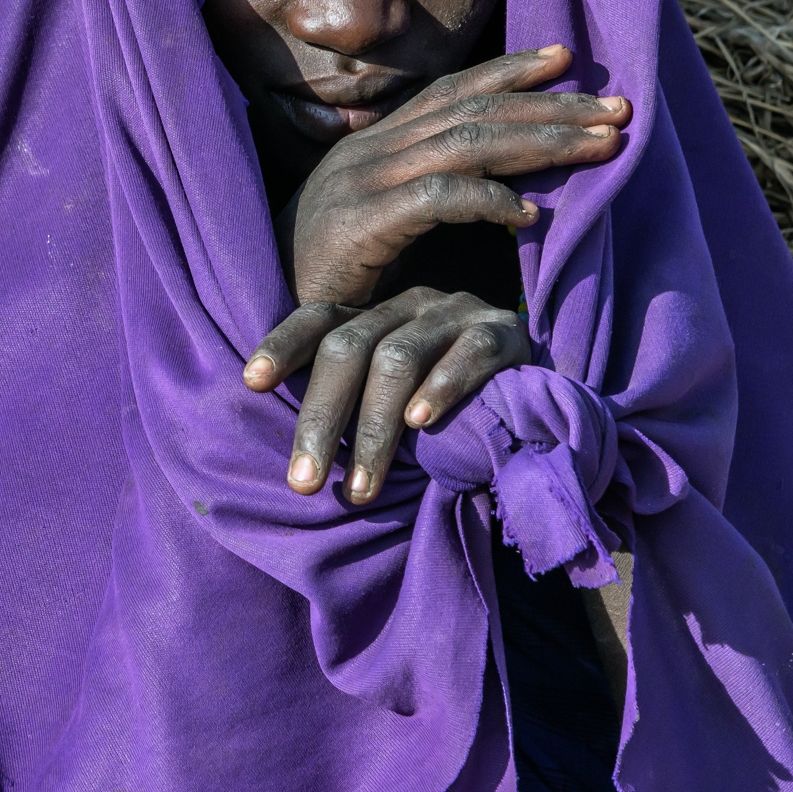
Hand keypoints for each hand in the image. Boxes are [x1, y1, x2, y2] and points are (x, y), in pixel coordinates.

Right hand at [243, 45, 630, 501]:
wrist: (261, 322)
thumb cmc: (328, 285)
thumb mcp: (384, 230)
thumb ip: (427, 202)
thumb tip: (501, 191)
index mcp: (373, 147)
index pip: (450, 91)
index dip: (510, 71)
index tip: (570, 60)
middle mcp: (368, 152)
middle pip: (472, 109)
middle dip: (551, 105)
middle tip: (620, 107)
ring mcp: (360, 184)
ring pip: (465, 143)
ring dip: (541, 142)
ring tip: (601, 147)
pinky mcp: (358, 226)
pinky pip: (436, 199)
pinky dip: (488, 200)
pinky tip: (532, 215)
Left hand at [255, 287, 528, 502]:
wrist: (542, 401)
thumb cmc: (449, 410)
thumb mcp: (393, 404)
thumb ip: (353, 412)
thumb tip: (296, 465)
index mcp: (373, 316)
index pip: (317, 321)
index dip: (282, 346)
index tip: (249, 383)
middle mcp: (407, 304)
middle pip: (348, 348)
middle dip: (321, 419)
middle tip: (304, 482)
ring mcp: (454, 312)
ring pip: (398, 358)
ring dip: (376, 429)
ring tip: (361, 487)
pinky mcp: (502, 331)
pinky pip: (467, 354)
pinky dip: (443, 388)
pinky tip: (423, 423)